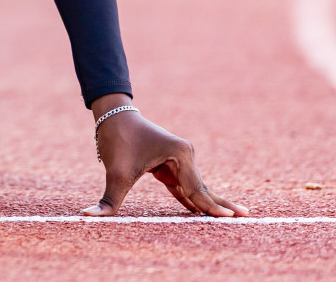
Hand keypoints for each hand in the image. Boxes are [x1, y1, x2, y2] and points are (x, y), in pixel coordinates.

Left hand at [81, 95, 247, 217]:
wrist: (113, 116)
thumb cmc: (117, 140)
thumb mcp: (114, 172)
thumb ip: (108, 200)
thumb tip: (87, 216)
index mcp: (180, 154)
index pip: (196, 189)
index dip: (210, 207)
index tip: (229, 219)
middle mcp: (185, 155)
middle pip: (204, 188)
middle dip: (222, 205)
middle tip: (247, 218)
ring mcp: (180, 160)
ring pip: (198, 188)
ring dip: (212, 204)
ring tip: (234, 217)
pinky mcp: (171, 165)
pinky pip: (186, 187)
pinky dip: (195, 200)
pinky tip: (206, 213)